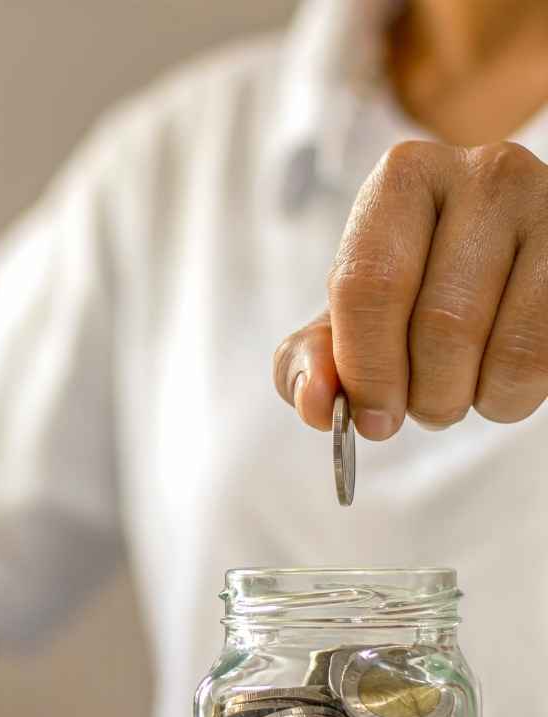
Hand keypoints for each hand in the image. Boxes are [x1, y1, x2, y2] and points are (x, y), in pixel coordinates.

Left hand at [274, 140, 547, 435]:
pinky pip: (545, 354)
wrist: (513, 262)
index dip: (366, 368)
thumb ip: (313, 357)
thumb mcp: (350, 314)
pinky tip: (500, 383)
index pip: (369, 284)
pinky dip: (514, 394)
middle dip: (424, 393)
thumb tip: (313, 403)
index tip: (369, 419)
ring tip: (460, 392)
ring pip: (504, 344)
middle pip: (440, 321)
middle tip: (422, 408)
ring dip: (472, 397)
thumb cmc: (418, 287)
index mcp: (404, 178)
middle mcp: (484, 176)